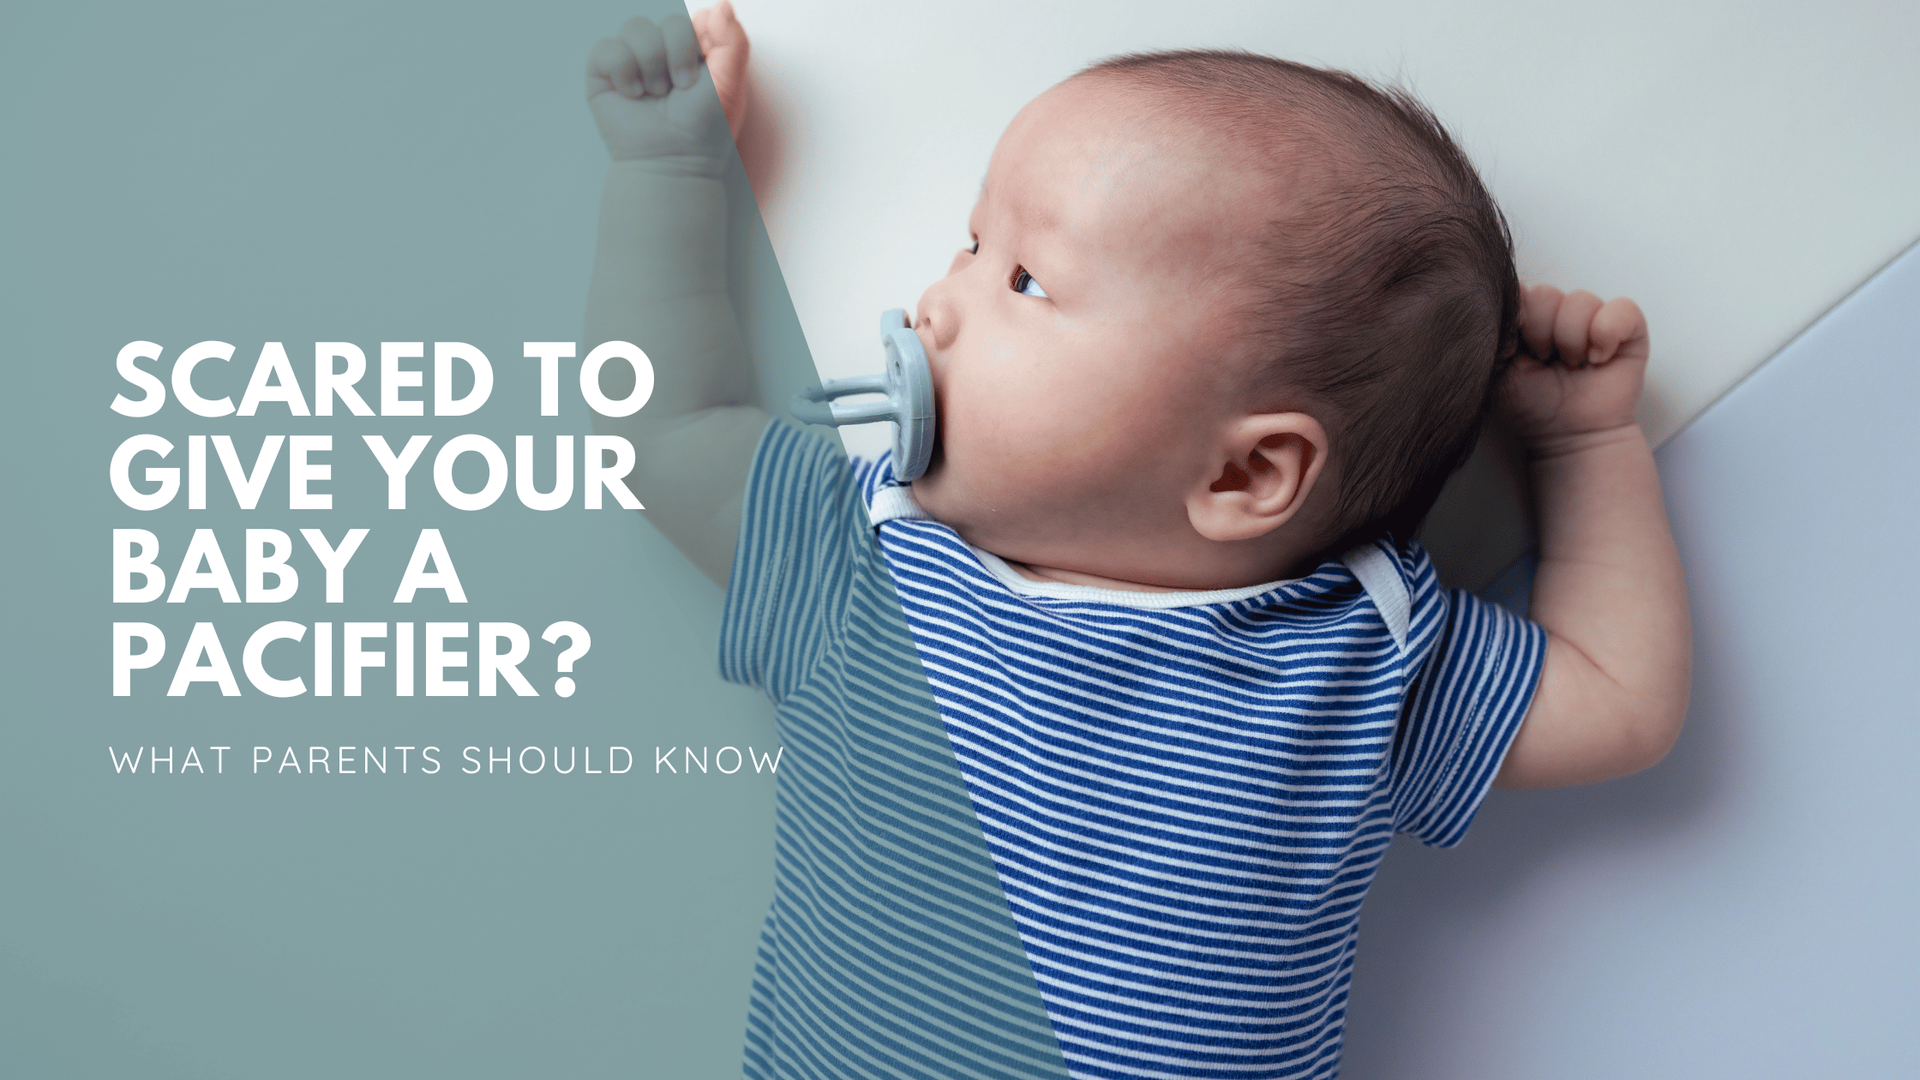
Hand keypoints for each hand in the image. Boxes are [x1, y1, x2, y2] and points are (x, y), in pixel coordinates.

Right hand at [586, 3, 749, 168]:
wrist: (673, 162)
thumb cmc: (704, 130)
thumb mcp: (730, 83)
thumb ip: (732, 40)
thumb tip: (720, 2)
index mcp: (693, 51)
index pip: (694, 19)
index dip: (698, 42)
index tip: (703, 75)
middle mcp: (663, 52)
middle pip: (668, 20)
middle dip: (678, 55)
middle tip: (682, 89)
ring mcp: (633, 61)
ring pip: (636, 27)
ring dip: (651, 64)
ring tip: (656, 95)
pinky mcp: (604, 74)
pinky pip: (607, 47)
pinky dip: (623, 70)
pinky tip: (633, 94)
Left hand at [1499, 285, 1649, 455]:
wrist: (1570, 438)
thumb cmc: (1532, 408)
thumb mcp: (1496, 372)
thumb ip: (1493, 334)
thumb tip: (1502, 299)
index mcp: (1526, 318)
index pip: (1518, 290)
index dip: (1518, 317)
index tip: (1517, 350)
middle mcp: (1559, 313)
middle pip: (1545, 293)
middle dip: (1541, 333)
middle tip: (1545, 361)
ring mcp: (1594, 318)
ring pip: (1580, 300)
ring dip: (1572, 342)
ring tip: (1572, 366)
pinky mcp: (1628, 328)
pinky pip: (1621, 309)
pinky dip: (1607, 336)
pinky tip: (1598, 360)